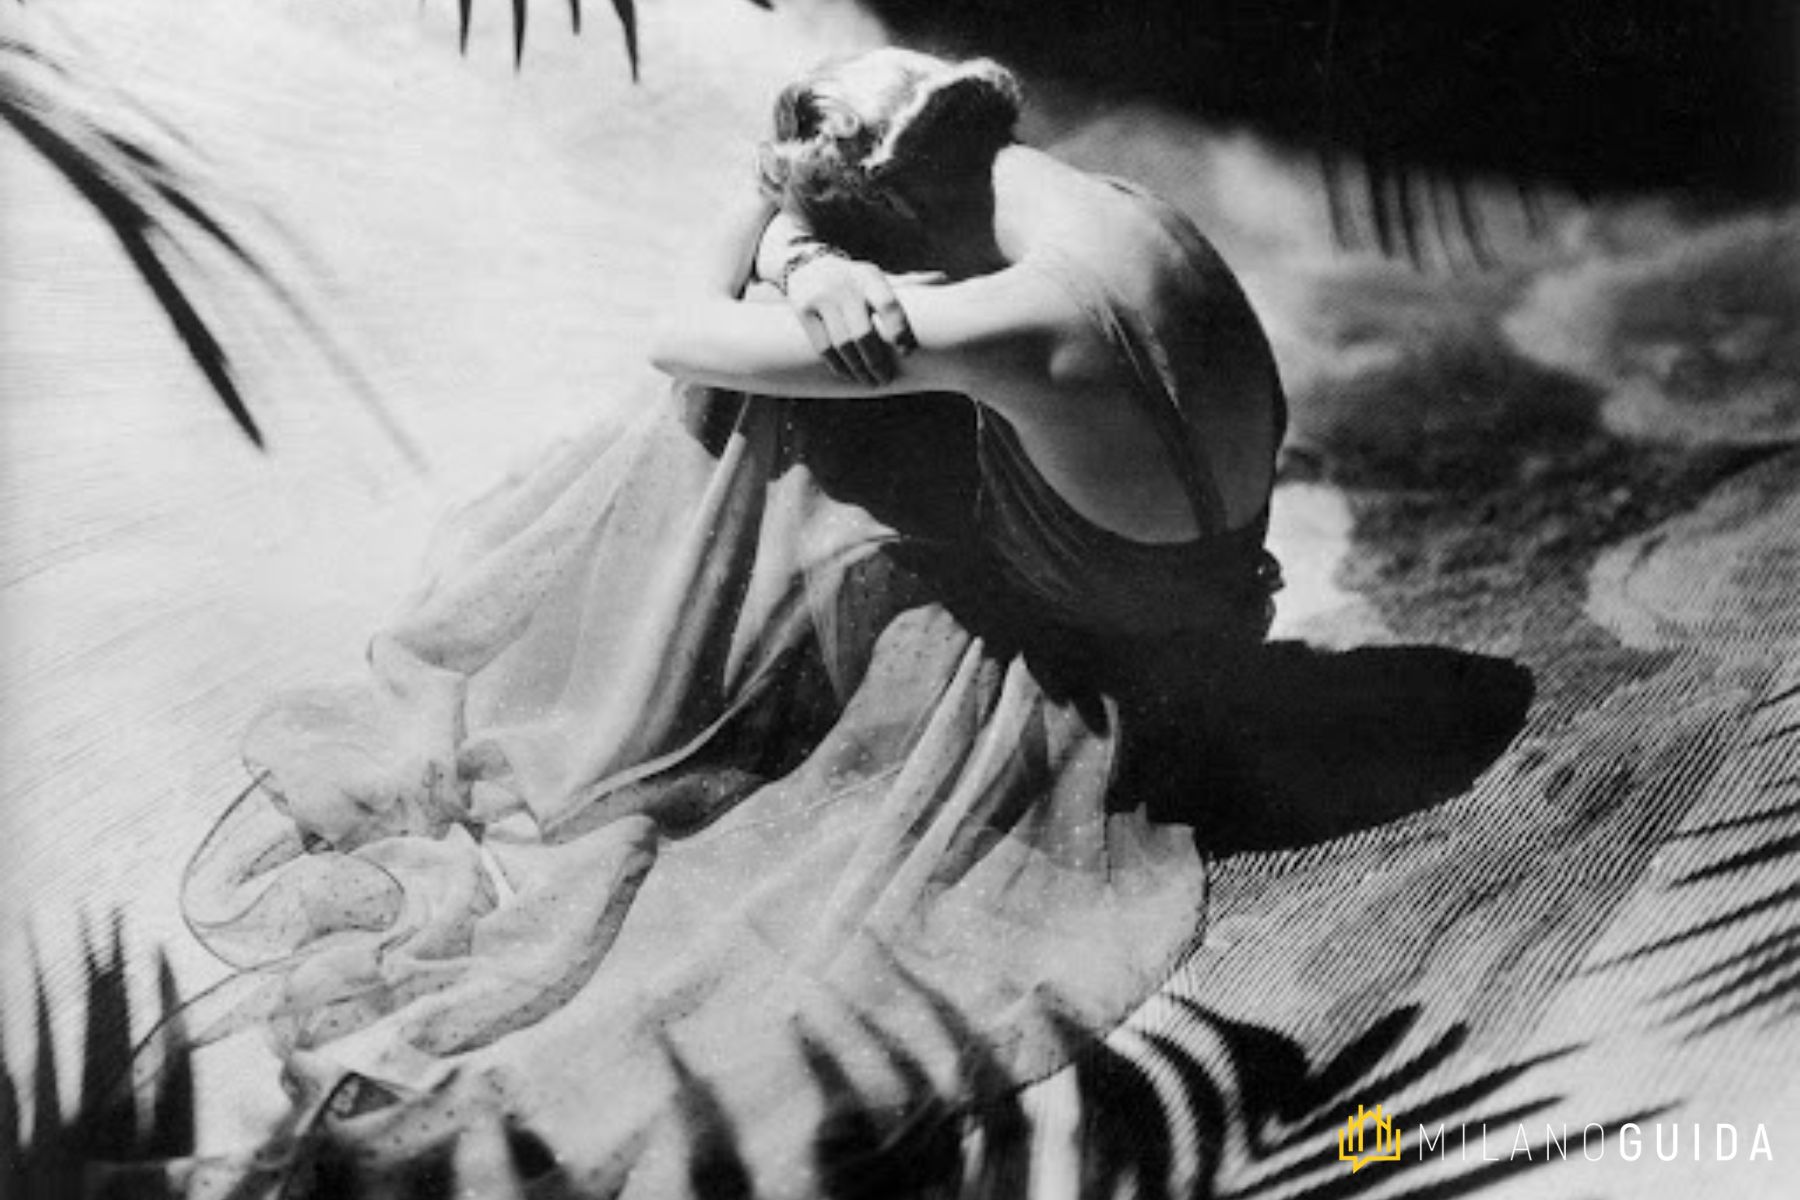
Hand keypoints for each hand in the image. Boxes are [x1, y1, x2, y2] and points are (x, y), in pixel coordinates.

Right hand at [782, 254, 919, 385]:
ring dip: (858, 368)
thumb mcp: (877, 276)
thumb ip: (907, 283)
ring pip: (842, 343)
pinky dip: (837, 365)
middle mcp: (845, 285)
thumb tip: (943, 278)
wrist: (805, 265)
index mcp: (869, 276)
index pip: (888, 305)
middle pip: (864, 332)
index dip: (900, 330)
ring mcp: (822, 297)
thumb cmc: (853, 279)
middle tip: (886, 379)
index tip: (908, 353)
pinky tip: (847, 374)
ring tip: (869, 381)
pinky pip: (822, 346)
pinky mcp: (803, 310)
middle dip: (876, 360)